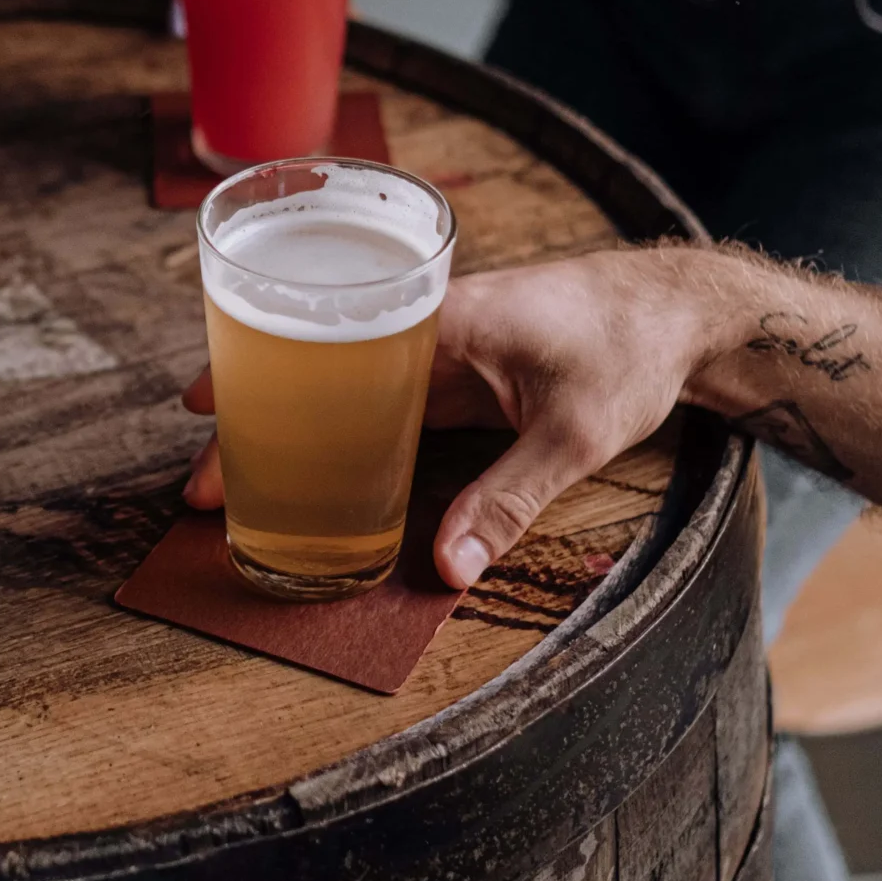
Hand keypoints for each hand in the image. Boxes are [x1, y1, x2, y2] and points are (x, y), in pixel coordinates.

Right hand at [181, 250, 712, 589]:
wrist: (682, 311)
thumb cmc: (631, 348)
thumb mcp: (574, 435)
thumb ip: (509, 499)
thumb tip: (445, 569)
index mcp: (442, 319)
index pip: (328, 340)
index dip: (259, 373)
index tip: (199, 407)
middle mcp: (428, 324)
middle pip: (319, 366)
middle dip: (255, 414)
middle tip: (200, 476)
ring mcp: (439, 347)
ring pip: (344, 382)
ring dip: (292, 422)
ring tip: (235, 473)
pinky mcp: (457, 370)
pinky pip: (380, 397)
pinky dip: (340, 426)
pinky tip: (316, 465)